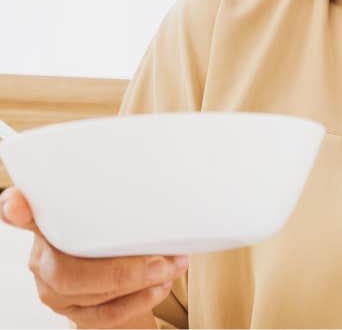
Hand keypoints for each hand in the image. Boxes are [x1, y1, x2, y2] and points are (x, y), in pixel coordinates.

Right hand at [0, 185, 187, 327]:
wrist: (126, 268)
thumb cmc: (120, 227)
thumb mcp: (118, 206)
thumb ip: (123, 196)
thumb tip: (163, 178)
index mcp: (50, 220)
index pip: (23, 213)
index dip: (16, 209)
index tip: (17, 203)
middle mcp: (44, 256)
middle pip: (65, 270)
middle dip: (120, 271)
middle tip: (162, 262)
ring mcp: (54, 288)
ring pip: (87, 293)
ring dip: (139, 282)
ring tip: (172, 267)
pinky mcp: (73, 311)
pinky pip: (102, 314)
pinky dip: (137, 301)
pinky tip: (159, 287)